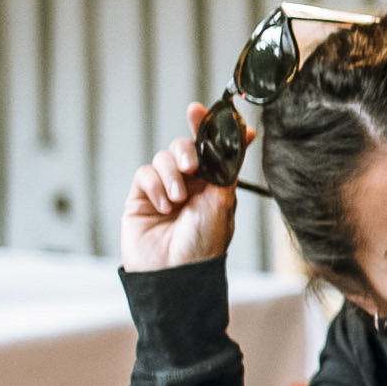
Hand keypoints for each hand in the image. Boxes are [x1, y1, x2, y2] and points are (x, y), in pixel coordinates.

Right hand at [120, 99, 238, 272]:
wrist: (174, 275)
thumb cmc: (204, 245)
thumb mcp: (223, 202)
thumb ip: (228, 167)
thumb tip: (245, 134)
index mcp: (215, 185)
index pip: (212, 148)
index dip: (208, 127)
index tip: (205, 110)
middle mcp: (190, 185)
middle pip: (185, 147)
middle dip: (187, 148)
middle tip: (190, 164)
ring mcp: (164, 190)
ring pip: (164, 158)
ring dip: (171, 173)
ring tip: (178, 199)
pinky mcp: (140, 198)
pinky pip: (144, 174)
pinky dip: (154, 185)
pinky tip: (163, 205)